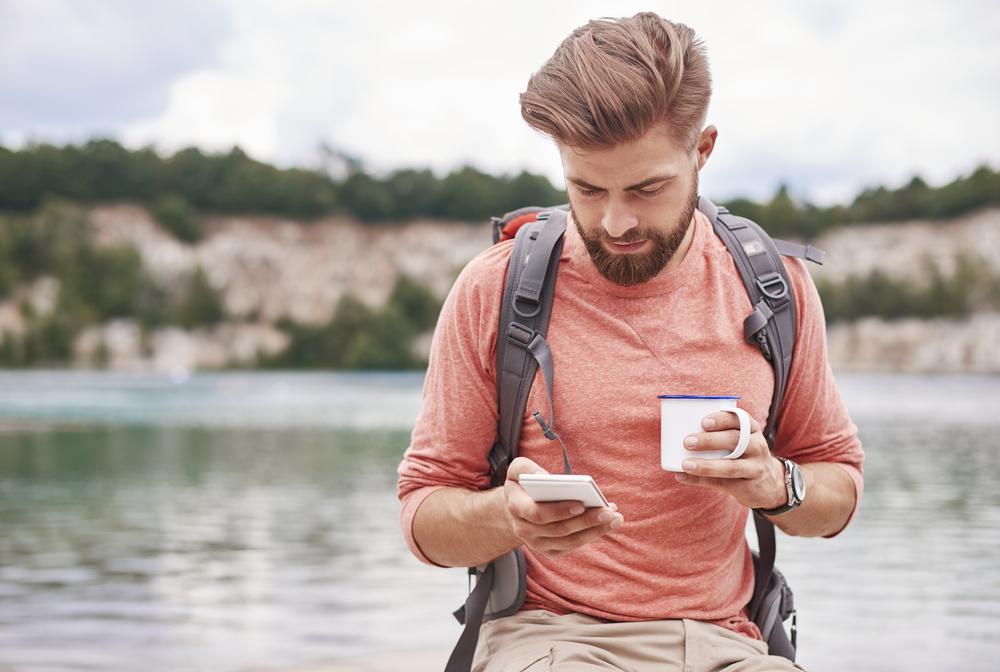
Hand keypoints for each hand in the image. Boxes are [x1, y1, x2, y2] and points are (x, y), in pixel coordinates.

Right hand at [503, 457, 622, 558]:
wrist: (516, 508)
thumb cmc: (522, 484)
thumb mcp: (517, 469)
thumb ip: (526, 468)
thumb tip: (544, 477)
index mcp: (516, 508)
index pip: (537, 513)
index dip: (560, 511)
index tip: (581, 504)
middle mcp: (524, 530)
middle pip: (559, 529)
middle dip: (586, 521)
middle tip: (609, 511)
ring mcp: (537, 544)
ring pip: (569, 541)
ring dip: (595, 531)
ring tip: (615, 518)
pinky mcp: (550, 551)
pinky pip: (573, 547)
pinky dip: (592, 536)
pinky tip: (607, 524)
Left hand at [674, 410, 786, 509]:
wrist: (770, 484)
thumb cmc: (744, 454)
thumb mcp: (742, 440)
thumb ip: (720, 433)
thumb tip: (677, 431)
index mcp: (752, 430)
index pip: (740, 419)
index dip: (722, 420)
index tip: (703, 422)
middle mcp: (757, 446)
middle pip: (735, 441)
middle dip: (710, 441)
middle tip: (688, 442)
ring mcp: (755, 468)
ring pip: (731, 467)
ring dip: (706, 465)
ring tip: (685, 464)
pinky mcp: (747, 487)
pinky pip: (722, 484)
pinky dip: (699, 480)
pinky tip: (682, 477)